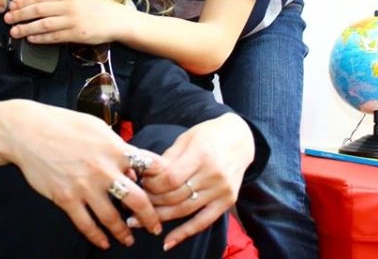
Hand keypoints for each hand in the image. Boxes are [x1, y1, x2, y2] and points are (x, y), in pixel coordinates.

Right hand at [0, 101, 163, 249]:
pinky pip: (86, 224)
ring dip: (124, 232)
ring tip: (129, 240)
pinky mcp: (66, 199)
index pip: (150, 167)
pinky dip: (96, 237)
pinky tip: (103, 242)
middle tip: (156, 226)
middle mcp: (104, 169)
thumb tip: (133, 168)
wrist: (27, 132)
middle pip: (138, 199)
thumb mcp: (97, 127)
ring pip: (112, 218)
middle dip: (151, 217)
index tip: (168, 191)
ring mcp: (85, 186)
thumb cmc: (64, 124)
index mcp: (116, 148)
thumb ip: (118, 147)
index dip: (162, 180)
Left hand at [4, 0, 129, 43]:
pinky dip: (41, 38)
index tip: (10, 7)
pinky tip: (31, 39)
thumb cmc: (95, 5)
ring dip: (27, 28)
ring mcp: (73, 20)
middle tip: (7, 19)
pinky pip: (55, 36)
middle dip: (20, 15)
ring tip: (15, 32)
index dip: (23, 2)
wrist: (115, 19)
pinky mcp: (77, 34)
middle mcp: (69, 5)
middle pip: (38, 10)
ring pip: (44, 24)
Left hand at [136, 114, 254, 250]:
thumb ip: (168, 158)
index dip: (152, 185)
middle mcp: (213, 174)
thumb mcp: (187, 138)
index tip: (141, 183)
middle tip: (135, 203)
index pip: (170, 178)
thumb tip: (145, 175)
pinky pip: (203, 222)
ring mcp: (221, 190)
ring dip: (161, 217)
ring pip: (185, 210)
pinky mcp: (227, 201)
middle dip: (152, 201)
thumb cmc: (210, 134)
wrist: (241, 139)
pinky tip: (168, 242)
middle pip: (175, 196)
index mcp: (201, 155)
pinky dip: (185, 233)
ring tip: (140, 221)